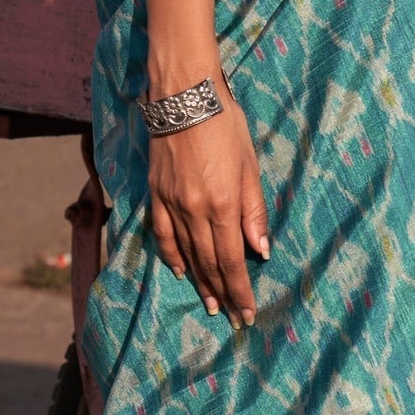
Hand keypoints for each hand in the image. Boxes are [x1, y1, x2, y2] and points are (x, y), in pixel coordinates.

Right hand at [146, 76, 270, 324]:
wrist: (184, 97)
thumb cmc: (225, 125)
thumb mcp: (249, 165)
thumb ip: (253, 210)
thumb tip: (260, 250)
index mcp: (221, 205)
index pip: (231, 260)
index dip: (240, 289)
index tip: (248, 312)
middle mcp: (193, 211)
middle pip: (208, 263)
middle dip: (223, 293)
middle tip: (233, 317)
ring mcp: (170, 204)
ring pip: (185, 253)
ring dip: (200, 282)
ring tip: (211, 304)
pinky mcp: (155, 194)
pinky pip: (161, 234)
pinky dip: (171, 255)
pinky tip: (180, 271)